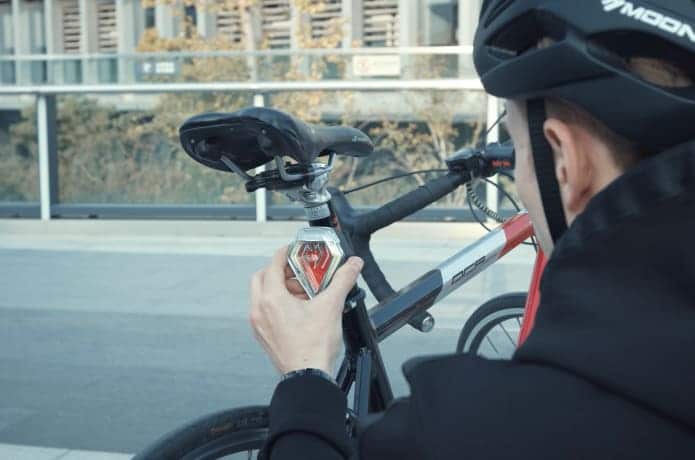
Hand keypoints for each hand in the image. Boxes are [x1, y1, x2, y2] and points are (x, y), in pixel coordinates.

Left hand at [249, 246, 363, 374]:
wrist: (308, 377)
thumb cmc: (313, 346)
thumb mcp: (331, 306)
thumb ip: (343, 280)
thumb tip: (353, 264)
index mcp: (271, 298)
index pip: (274, 264)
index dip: (286, 253)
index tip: (295, 250)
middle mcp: (260, 310)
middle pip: (263, 278)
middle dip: (280, 271)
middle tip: (299, 271)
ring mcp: (259, 324)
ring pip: (263, 295)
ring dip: (279, 288)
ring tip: (303, 291)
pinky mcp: (264, 336)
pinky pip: (265, 311)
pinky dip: (278, 304)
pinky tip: (299, 310)